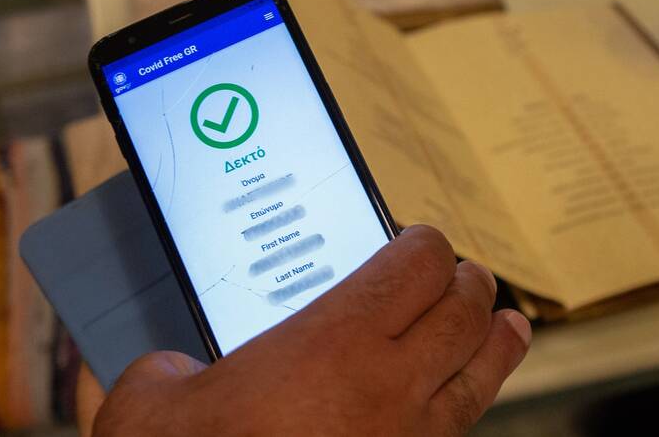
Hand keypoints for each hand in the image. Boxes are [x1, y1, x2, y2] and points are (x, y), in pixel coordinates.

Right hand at [82, 225, 531, 436]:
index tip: (416, 241)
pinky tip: (466, 398)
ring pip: (481, 374)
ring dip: (496, 339)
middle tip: (459, 275)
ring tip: (506, 323)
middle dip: (467, 283)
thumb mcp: (153, 400)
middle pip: (463, 310)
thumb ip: (169, 371)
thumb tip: (174, 374)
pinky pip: (460, 429)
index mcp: (334, 340)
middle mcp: (387, 385)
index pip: (417, 265)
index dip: (425, 243)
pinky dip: (475, 400)